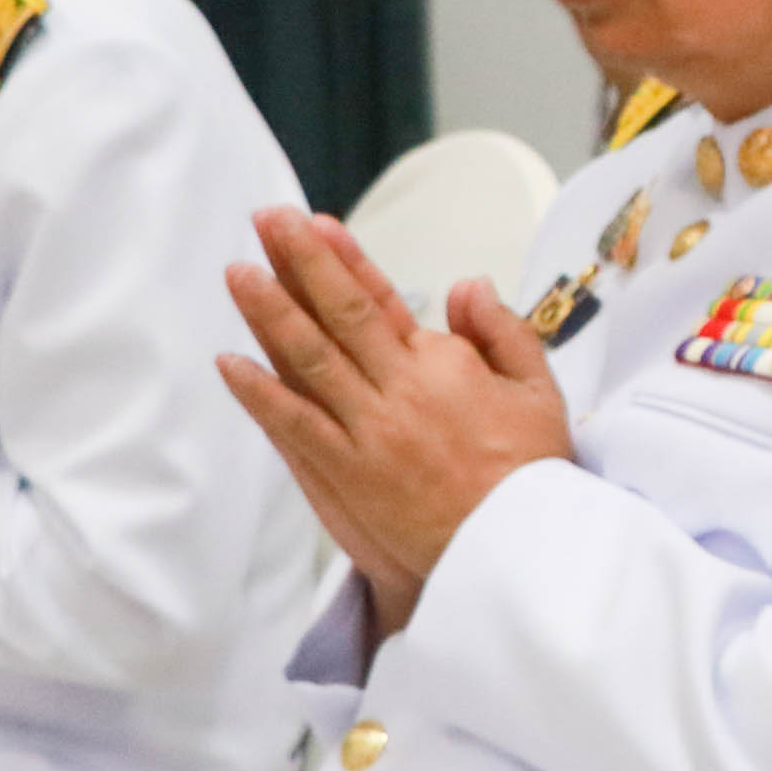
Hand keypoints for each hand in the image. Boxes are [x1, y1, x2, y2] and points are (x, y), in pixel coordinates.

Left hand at [216, 208, 572, 637]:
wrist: (514, 549)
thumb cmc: (531, 473)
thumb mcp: (540, 391)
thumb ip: (504, 331)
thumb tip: (467, 284)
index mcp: (443, 366)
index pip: (382, 299)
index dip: (345, 259)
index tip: (315, 224)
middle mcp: (397, 391)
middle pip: (337, 316)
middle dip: (298, 264)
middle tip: (265, 220)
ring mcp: (366, 433)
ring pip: (306, 361)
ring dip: (268, 314)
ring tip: (238, 274)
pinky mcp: (345, 476)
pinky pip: (294, 427)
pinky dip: (260, 394)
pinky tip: (231, 364)